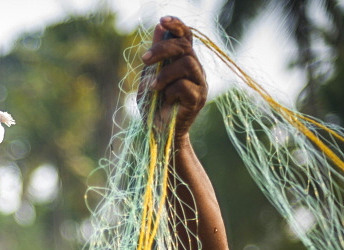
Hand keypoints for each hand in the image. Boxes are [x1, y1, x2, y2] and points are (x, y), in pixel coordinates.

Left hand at [140, 16, 207, 137]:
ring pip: (187, 63)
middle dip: (162, 49)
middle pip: (185, 46)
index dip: (177, 25)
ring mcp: (200, 83)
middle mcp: (195, 69)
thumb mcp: (149, 77)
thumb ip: (155, 55)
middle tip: (144, 60)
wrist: (158, 134)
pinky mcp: (199, 99)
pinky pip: (184, 85)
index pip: (186, 36)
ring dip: (165, 74)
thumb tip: (159, 27)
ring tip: (154, 88)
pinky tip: (164, 102)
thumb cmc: (153, 107)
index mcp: (184, 61)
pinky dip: (169, 92)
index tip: (163, 20)